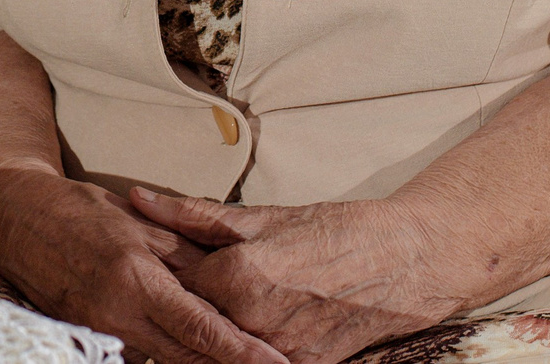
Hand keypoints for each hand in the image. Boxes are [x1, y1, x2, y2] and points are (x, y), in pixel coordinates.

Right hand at [0, 165, 285, 363]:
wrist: (16, 220)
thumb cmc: (78, 211)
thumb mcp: (139, 221)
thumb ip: (185, 254)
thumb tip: (228, 279)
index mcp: (138, 281)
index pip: (202, 328)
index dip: (243, 352)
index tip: (276, 363)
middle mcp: (120, 315)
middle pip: (189, 356)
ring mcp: (102, 331)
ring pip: (166, 360)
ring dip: (202, 362)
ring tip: (238, 358)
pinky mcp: (89, 336)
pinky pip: (139, 355)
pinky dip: (169, 356)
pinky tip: (193, 353)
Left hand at [127, 190, 456, 363]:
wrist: (409, 261)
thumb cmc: (338, 230)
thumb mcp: (266, 216)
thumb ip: (196, 215)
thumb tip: (140, 200)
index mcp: (239, 276)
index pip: (175, 283)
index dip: (161, 270)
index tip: (153, 261)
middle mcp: (255, 320)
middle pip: (195, 318)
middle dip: (185, 301)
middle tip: (185, 284)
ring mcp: (281, 351)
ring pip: (223, 345)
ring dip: (215, 326)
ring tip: (226, 302)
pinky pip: (259, 360)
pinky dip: (247, 344)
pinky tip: (250, 324)